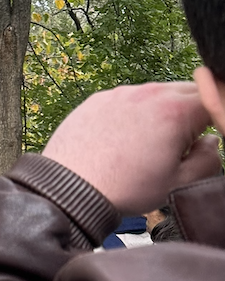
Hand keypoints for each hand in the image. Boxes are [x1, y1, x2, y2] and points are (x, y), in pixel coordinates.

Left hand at [43, 82, 220, 212]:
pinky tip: (123, 138)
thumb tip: (211, 142)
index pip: (212, 101)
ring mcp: (120, 93)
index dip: (213, 120)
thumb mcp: (178, 183)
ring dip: (161, 111)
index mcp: (176, 111)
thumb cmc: (124, 188)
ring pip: (155, 93)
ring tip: (148, 143)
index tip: (201, 138)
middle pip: (186, 91)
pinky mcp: (97, 99)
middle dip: (190, 112)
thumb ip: (208, 160)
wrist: (69, 187)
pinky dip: (132, 112)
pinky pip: (126, 99)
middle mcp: (149, 93)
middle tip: (178, 142)